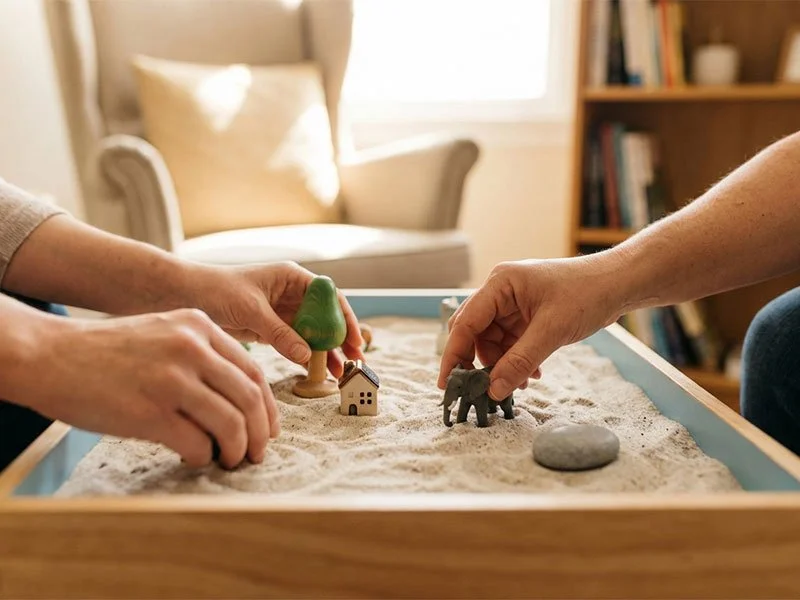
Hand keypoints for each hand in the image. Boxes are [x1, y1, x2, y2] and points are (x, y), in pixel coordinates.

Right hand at [15, 309, 276, 468]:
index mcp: (199, 326)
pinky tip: (194, 458)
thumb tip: (238, 399)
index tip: (269, 428)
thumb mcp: (164, 332)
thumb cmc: (108, 351)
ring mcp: (172, 379)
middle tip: (256, 453)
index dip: (268, 406)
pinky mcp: (150, 412)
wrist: (51, 355)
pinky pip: (197, 444)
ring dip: (236, 449)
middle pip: (251, 398)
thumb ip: (202, 355)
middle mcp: (192, 348)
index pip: (253, 371)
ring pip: (232, 424)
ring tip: (230, 460)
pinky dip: (203, 457)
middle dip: (260, 433)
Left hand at [193, 261, 364, 376]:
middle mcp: (292, 294)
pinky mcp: (272, 329)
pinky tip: (317, 371)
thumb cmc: (216, 290)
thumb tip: (307, 354)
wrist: (184, 296)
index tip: (355, 339)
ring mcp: (283, 312)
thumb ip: (280, 332)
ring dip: (327, 352)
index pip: (329, 297)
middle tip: (355, 360)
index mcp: (291, 278)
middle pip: (326, 317)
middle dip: (341, 339)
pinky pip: (297, 343)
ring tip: (339, 373)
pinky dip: (307, 357)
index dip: (345, 318)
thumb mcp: (250, 310)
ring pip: (314, 333)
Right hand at [438, 257, 624, 400]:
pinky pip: (510, 344)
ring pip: (492, 342)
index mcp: (500, 284)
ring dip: (501, 365)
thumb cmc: (587, 293)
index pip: (465, 322)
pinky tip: (532, 374)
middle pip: (473, 332)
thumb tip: (494, 390)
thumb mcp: (552, 330)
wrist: (618, 284)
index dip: (454, 354)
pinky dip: (516, 361)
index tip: (448, 383)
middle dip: (477, 362)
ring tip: (520, 384)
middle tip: (479, 389)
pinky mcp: (525, 317)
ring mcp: (512, 305)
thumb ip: (520, 361)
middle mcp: (500, 292)